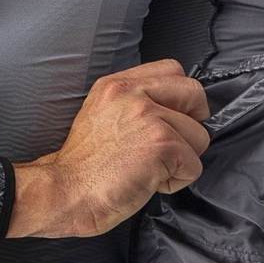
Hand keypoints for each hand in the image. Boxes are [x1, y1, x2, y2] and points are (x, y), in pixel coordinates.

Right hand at [7, 58, 210, 238]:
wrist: (64, 192)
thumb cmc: (83, 167)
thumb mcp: (101, 114)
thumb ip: (133, 102)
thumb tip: (173, 110)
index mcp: (117, 84)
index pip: (173, 70)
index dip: (181, 99)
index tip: (170, 121)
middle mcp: (132, 93)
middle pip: (195, 93)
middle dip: (191, 125)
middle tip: (169, 146)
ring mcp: (149, 116)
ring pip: (200, 135)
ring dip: (182, 159)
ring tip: (150, 168)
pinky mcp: (162, 144)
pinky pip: (194, 166)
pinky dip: (176, 181)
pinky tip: (148, 182)